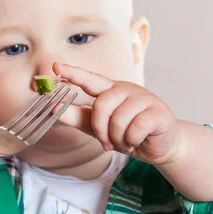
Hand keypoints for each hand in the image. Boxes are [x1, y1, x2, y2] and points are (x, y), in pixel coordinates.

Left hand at [54, 62, 184, 165]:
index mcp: (110, 90)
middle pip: (101, 105)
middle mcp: (126, 89)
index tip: (56, 67)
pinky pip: (135, 128)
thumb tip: (53, 108)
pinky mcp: (157, 111)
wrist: (159, 147)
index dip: (73, 73)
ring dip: (118, 139)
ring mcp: (143, 98)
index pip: (90, 79)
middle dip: (101, 129)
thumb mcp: (98, 128)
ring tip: (125, 142)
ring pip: (118, 119)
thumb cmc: (128, 134)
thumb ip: (77, 117)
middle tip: (107, 143)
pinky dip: (132, 141)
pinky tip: (137, 141)